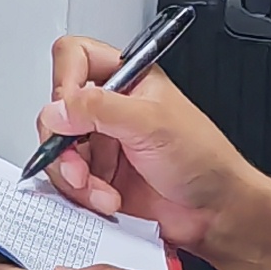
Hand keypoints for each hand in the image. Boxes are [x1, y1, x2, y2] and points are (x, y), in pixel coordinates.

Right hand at [40, 33, 270, 269]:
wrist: (214, 212)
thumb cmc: (204, 160)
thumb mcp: (151, 124)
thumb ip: (100, 109)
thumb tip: (58, 109)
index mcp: (127, 79)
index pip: (75, 57)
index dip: (65, 81)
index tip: (71, 110)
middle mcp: (109, 109)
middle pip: (56, 111)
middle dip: (64, 143)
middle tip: (81, 163)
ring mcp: (101, 146)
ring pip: (57, 151)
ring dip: (75, 177)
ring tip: (102, 191)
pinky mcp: (98, 179)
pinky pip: (67, 183)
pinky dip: (81, 195)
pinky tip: (107, 201)